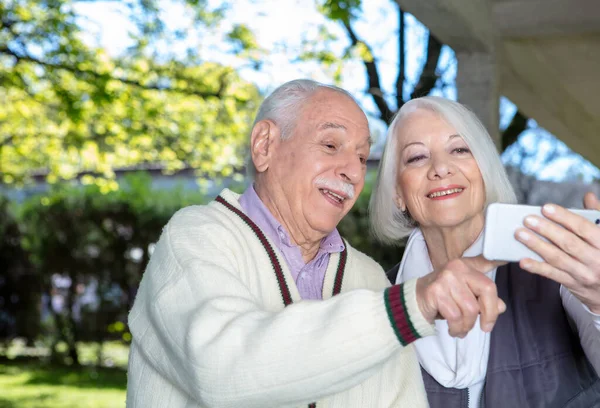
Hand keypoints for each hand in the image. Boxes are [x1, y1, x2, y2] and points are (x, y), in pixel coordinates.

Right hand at [416, 256, 506, 337]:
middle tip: (485, 328)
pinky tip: (453, 330)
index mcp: (466, 265)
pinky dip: (457, 328)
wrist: (414, 300)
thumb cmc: (443, 297)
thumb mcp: (464, 295)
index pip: (487, 264)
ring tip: (461, 330)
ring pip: (470, 309)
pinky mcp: (436, 292)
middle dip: (489, 315)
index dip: (499, 260)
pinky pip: (455, 316)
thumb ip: (483, 298)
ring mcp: (445, 278)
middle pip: (486, 291)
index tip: (509, 259)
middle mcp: (456, 267)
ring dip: (468, 326)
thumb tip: (501, 307)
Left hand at [515, 192, 599, 313]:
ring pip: (557, 258)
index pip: (583, 228)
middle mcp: (596, 260)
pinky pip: (552, 275)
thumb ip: (597, 215)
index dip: (564, 217)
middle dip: (546, 230)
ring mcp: (584, 273)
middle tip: (528, 220)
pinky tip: (523, 261)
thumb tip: (588, 196)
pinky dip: (537, 267)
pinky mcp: (573, 284)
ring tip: (520, 234)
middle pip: (568, 243)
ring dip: (536, 245)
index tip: (545, 208)